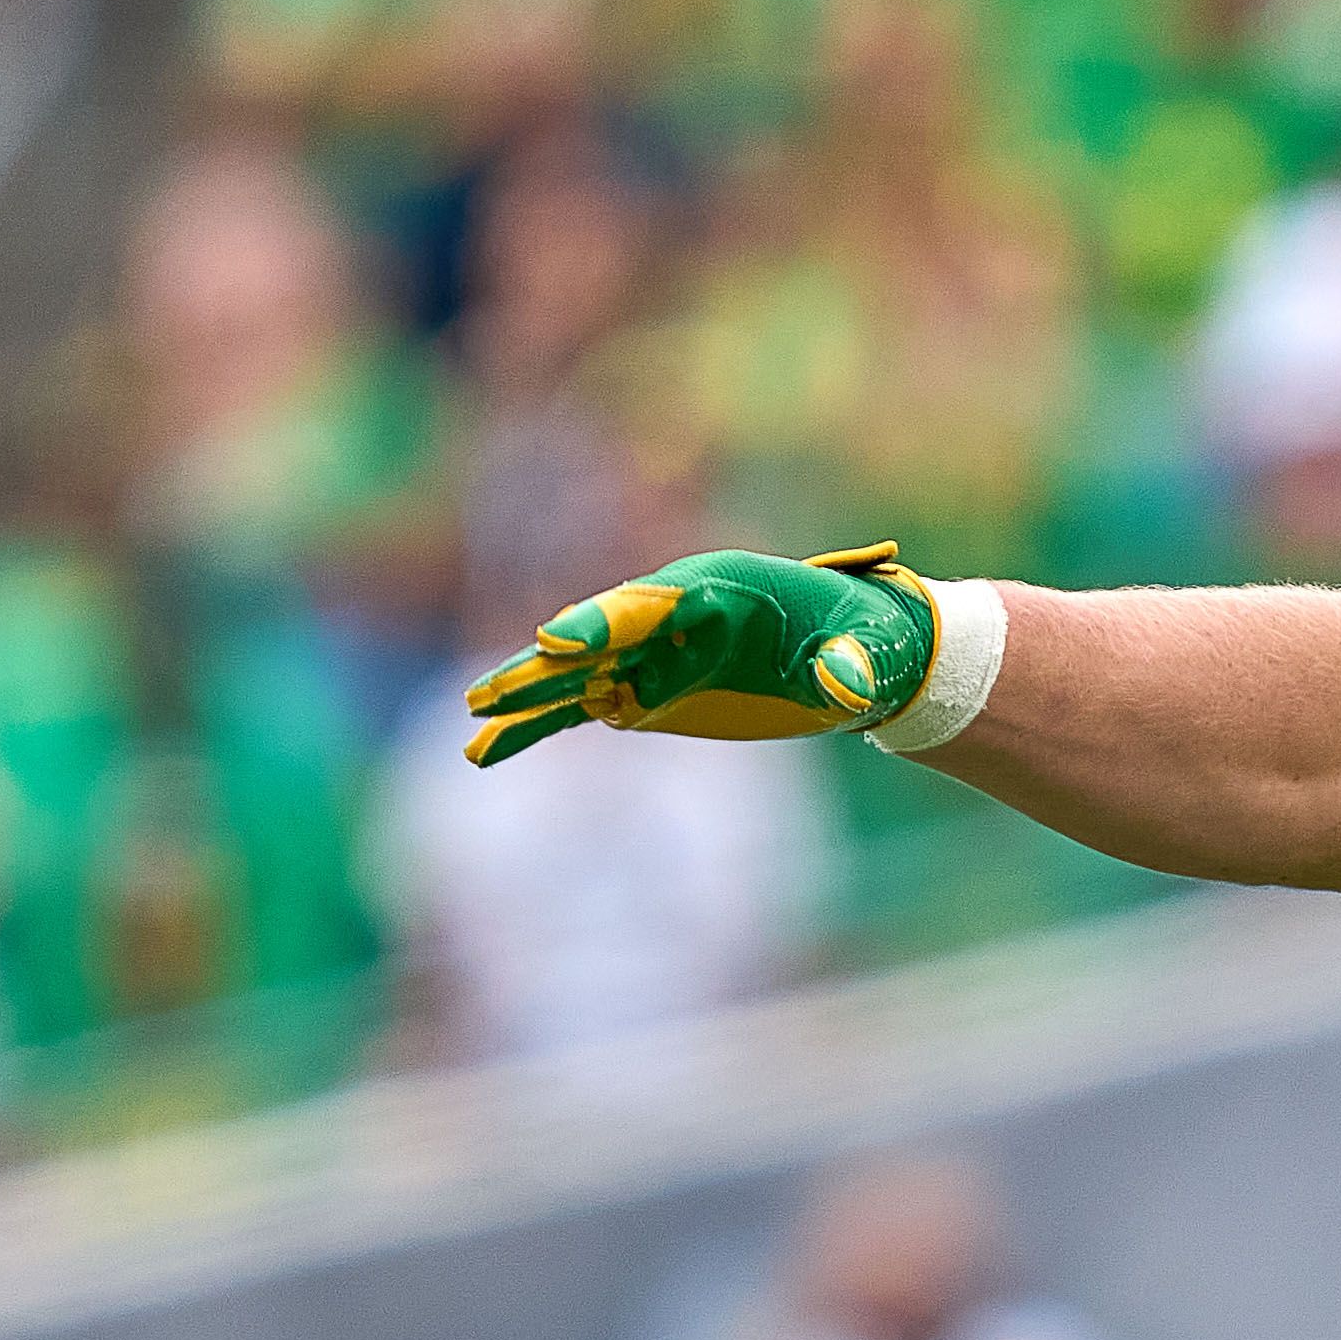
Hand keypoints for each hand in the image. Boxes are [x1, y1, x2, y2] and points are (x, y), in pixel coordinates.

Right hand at [462, 542, 935, 765]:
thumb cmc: (864, 642)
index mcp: (718, 590)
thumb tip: (846, 687)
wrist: (858, 652)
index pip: (650, 606)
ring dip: (525, 698)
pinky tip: (486, 749)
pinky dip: (535, 727)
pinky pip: (578, 708)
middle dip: (544, 664)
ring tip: (473, 723)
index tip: (556, 644)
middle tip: (492, 691)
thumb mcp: (867, 651)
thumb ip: (851, 667)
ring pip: (574, 676)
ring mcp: (651, 654)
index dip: (602, 624)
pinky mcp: (644, 691)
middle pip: (595, 639)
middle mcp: (670, 616)